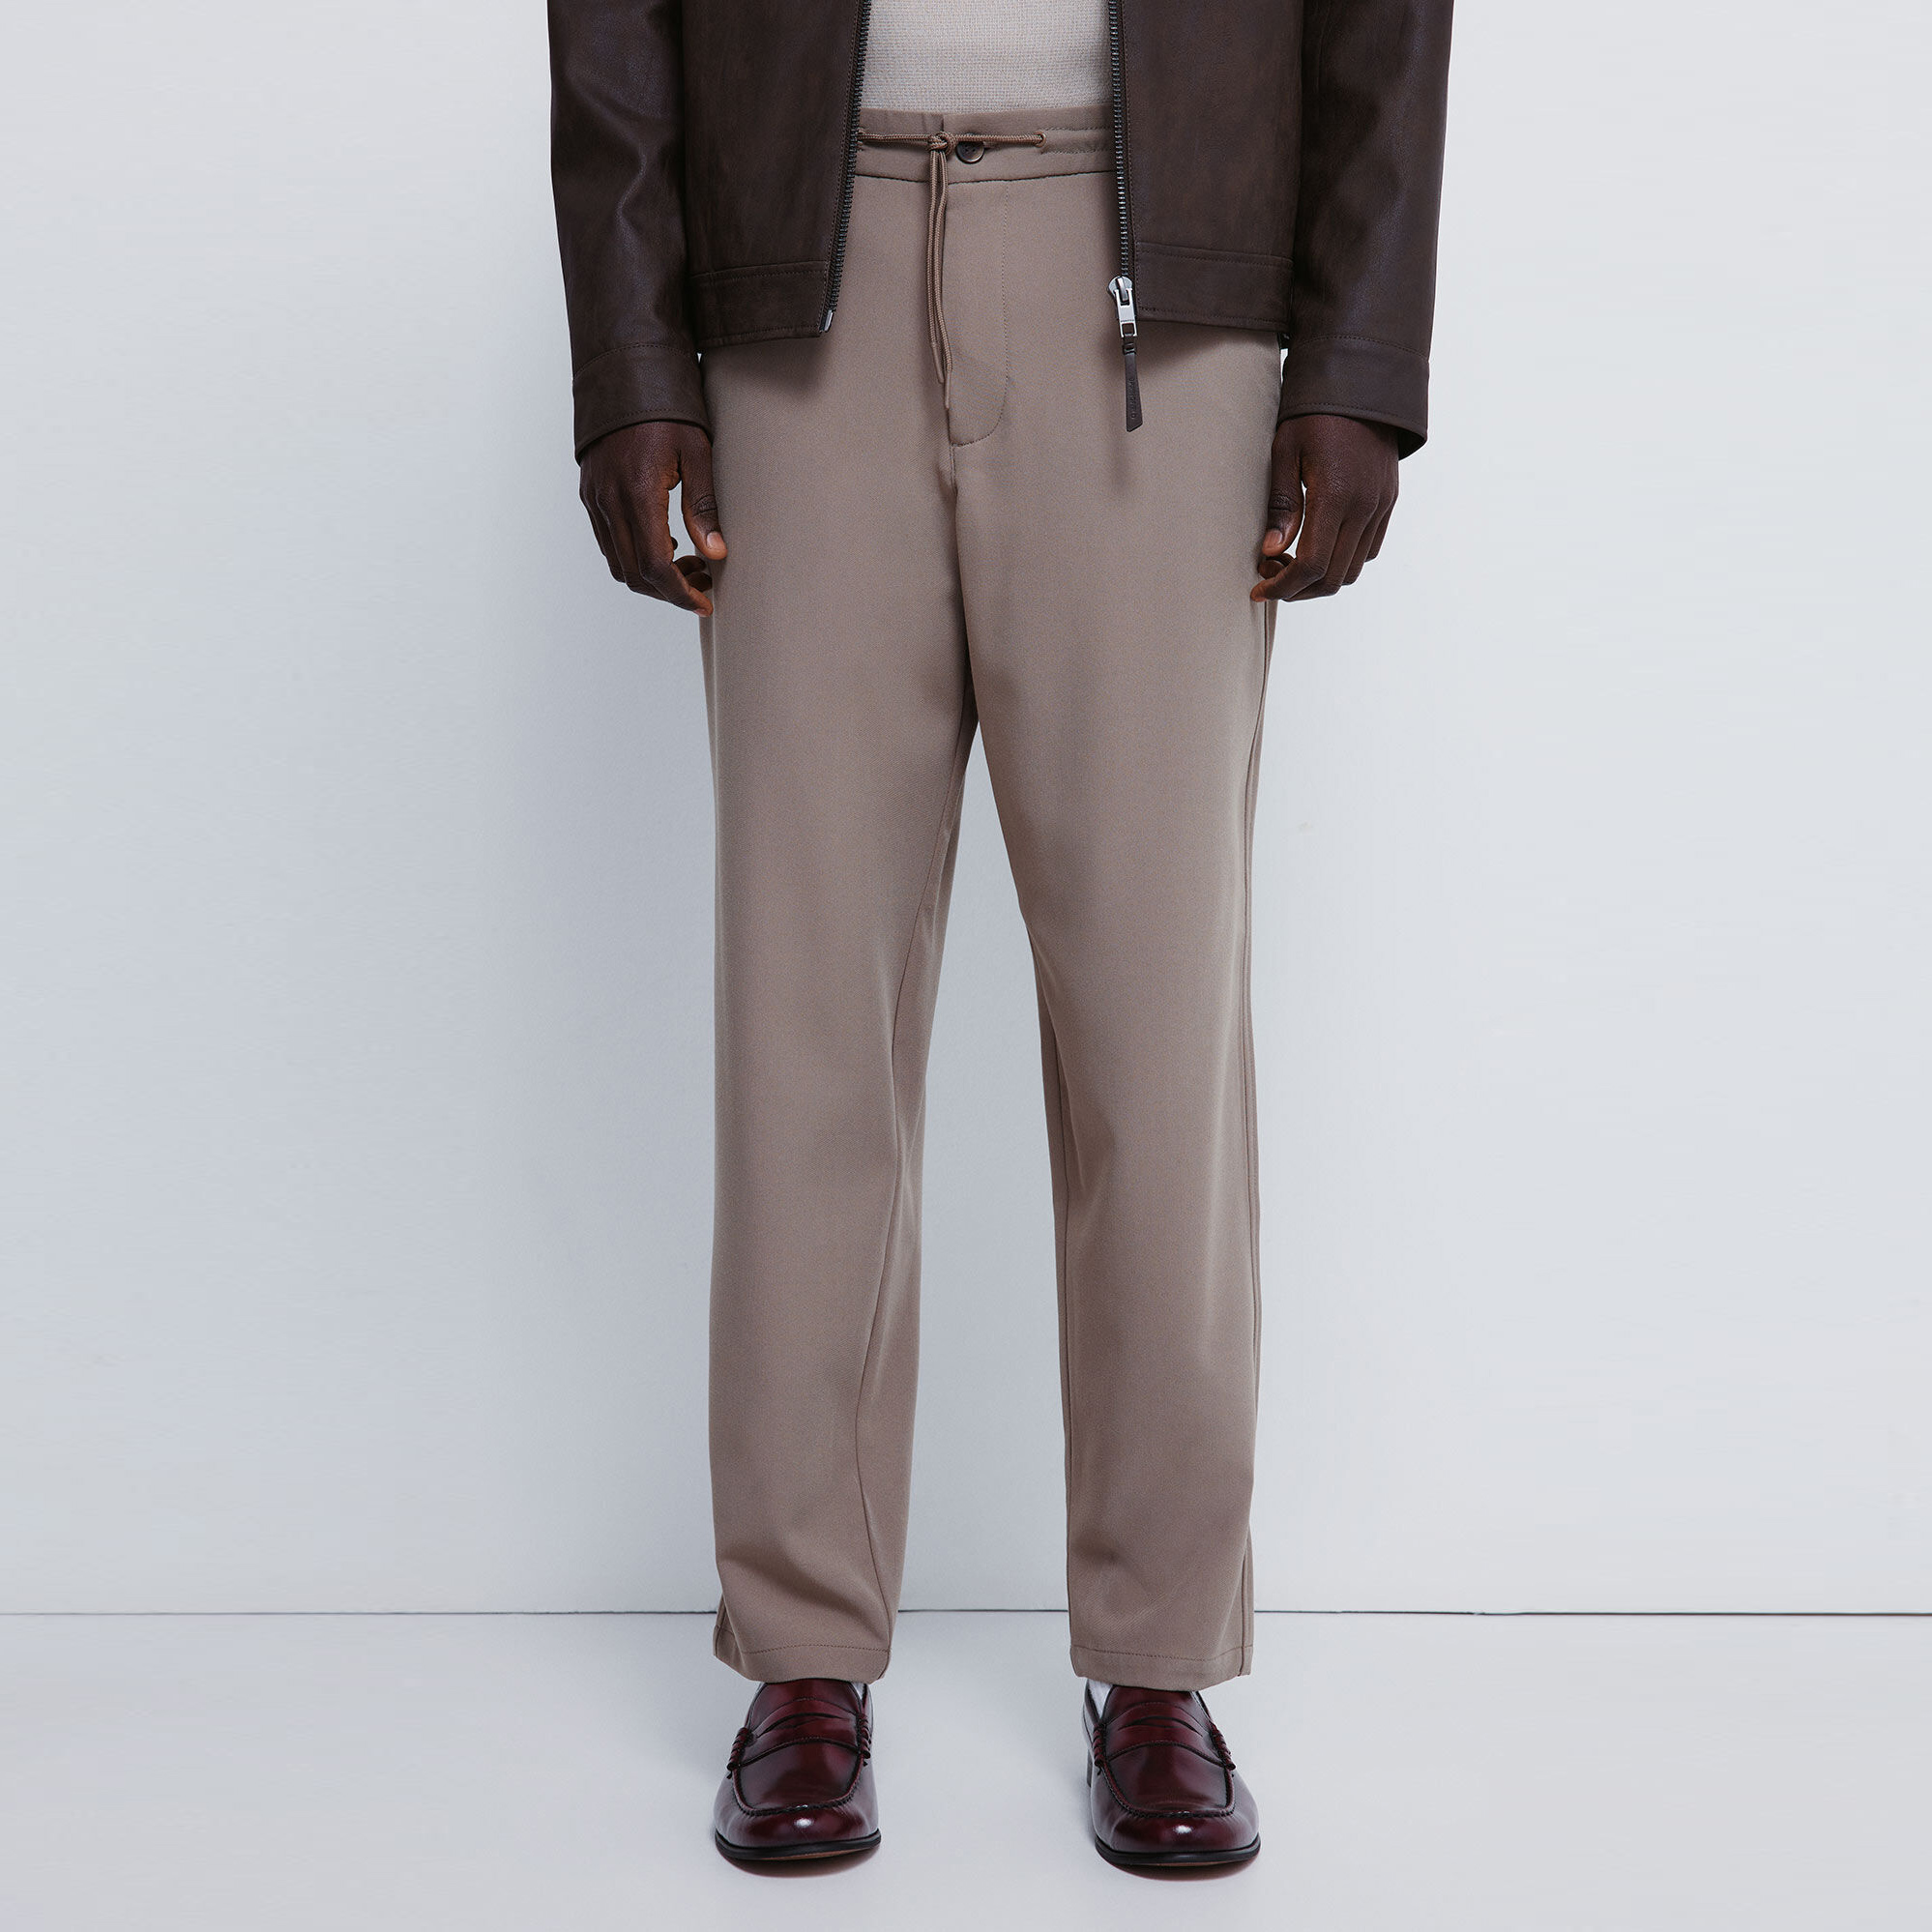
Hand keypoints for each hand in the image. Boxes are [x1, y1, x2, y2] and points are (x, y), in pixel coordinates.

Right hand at [578, 420, 726, 615]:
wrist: (623, 371)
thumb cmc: (667, 408)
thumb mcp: (697, 453)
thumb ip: (703, 507)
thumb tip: (716, 554)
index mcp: (638, 493)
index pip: (655, 566)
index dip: (680, 593)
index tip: (705, 603)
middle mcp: (609, 501)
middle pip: (634, 573)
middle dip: (669, 591)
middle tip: (704, 585)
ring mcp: (595, 498)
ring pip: (618, 563)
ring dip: (652, 576)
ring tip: (690, 566)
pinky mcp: (591, 494)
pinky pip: (608, 542)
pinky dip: (635, 556)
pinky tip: (665, 544)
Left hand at [1252, 414, 1399, 602]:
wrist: (1363, 382)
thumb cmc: (1315, 413)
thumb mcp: (1285, 451)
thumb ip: (1281, 504)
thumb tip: (1271, 551)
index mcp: (1336, 495)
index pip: (1311, 565)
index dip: (1282, 586)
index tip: (1258, 589)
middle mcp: (1364, 506)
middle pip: (1332, 577)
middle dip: (1297, 589)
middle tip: (1269, 577)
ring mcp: (1381, 505)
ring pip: (1352, 569)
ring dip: (1320, 578)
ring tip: (1290, 562)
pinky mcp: (1388, 501)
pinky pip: (1368, 549)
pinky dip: (1341, 560)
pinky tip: (1317, 546)